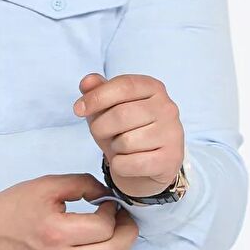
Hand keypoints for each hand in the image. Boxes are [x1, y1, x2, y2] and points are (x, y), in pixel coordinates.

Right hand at [0, 175, 138, 249]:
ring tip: (116, 232)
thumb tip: (107, 195)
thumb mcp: (46, 185)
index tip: (106, 203)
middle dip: (128, 232)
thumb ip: (82, 183)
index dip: (113, 212)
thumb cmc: (13, 207)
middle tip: (124, 218)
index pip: (103, 228)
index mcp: (55, 232)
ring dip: (120, 249)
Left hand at [72, 72, 184, 197]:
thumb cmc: (125, 131)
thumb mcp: (107, 109)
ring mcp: (172, 134)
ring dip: (114, 148)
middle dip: (101, 128)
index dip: (96, 97)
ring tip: (121, 148)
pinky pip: (131, 164)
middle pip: (121, 114)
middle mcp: (168, 108)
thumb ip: (97, 92)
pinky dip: (120, 166)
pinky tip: (128, 163)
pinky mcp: (170, 159)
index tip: (77, 109)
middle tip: (102, 134)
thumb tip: (87, 82)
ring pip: (126, 142)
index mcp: (153, 88)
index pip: (124, 85)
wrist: (146, 167)